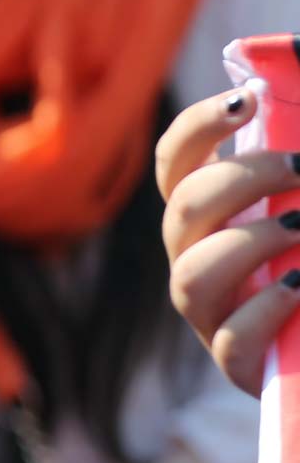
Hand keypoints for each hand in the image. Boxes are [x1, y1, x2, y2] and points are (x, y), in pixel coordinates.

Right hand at [158, 87, 299, 392]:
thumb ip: (297, 165)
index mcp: (207, 215)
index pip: (175, 161)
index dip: (200, 125)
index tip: (248, 98)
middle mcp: (193, 257)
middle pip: (184, 207)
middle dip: (243, 178)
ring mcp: (209, 312)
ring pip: (192, 274)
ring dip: (248, 243)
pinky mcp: (237, 364)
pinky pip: (229, 337)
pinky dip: (265, 309)